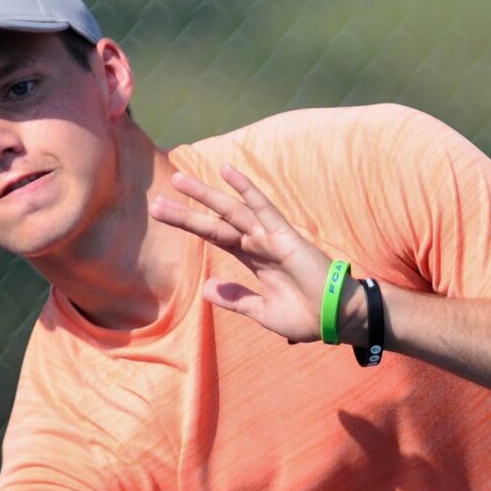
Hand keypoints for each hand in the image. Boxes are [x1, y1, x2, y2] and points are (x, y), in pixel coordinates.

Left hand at [150, 163, 333, 343]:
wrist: (334, 320)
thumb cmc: (306, 316)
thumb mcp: (261, 311)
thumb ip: (235, 298)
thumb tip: (206, 288)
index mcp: (253, 259)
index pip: (215, 236)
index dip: (190, 225)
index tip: (163, 216)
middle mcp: (258, 243)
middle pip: (216, 222)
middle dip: (187, 212)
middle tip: (156, 203)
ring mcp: (270, 237)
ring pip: (232, 211)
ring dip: (205, 196)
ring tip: (178, 180)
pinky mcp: (284, 236)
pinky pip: (262, 208)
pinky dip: (246, 189)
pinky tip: (227, 171)